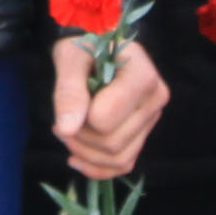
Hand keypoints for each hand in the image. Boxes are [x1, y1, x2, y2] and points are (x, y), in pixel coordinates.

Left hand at [53, 33, 166, 178]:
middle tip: (60, 121)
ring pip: (118, 158)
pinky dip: (98, 167)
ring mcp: (151, 119)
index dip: (79, 116)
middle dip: (78, 138)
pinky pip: (125, 164)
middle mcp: (155, 99)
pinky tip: (77, 158)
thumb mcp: (70, 58)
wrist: (97, 47)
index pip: (105, 119)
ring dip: (85, 153)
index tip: (70, 98)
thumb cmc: (85, 48)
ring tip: (67, 132)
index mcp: (142, 76)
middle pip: (112, 143)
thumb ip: (68, 91)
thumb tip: (67, 129)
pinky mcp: (143, 133)